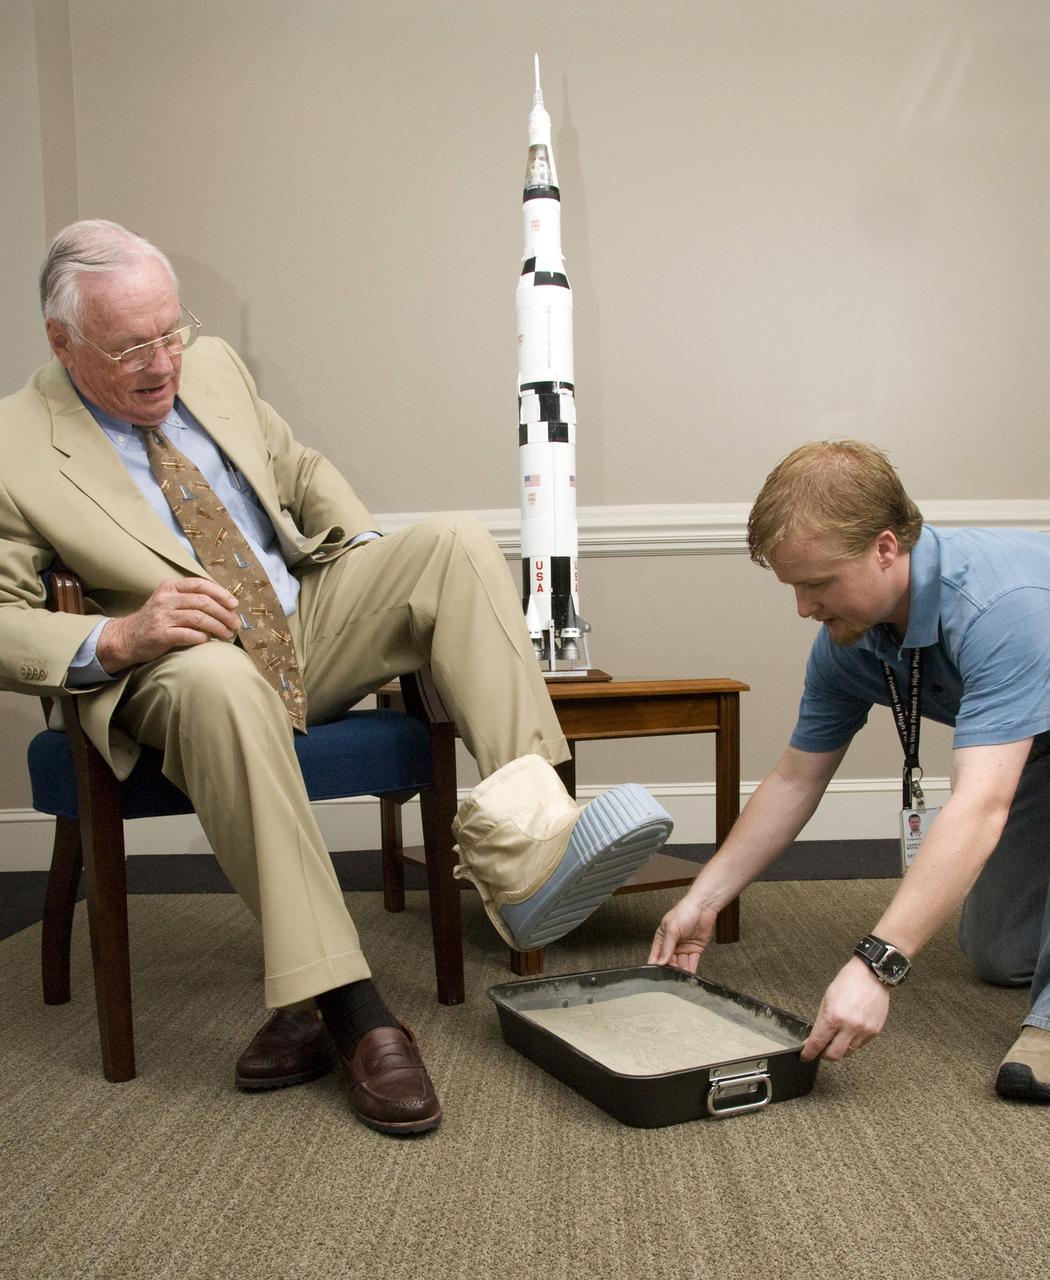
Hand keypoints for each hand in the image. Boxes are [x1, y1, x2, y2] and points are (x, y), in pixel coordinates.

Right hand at [96, 577, 240, 670]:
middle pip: (203, 602)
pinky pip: (188, 634)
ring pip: (199, 618)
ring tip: (227, 634)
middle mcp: (165, 599)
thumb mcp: (169, 601)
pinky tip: (208, 640)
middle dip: (224, 613)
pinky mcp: (160, 635)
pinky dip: (202, 637)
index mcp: (169, 587)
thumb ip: (190, 598)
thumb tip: (225, 604)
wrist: (126, 638)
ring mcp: (162, 617)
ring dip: (218, 627)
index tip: (234, 604)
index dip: (220, 593)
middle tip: (235, 624)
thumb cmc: (155, 620)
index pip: (200, 584)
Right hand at [647, 897, 719, 972]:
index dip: (655, 964)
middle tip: (670, 977)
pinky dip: (691, 969)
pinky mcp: (695, 950)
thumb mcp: (672, 929)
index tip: (655, 974)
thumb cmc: (685, 911)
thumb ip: (666, 947)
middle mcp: (672, 944)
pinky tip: (689, 975)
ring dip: (681, 971)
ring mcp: (684, 947)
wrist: (704, 907)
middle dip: (670, 969)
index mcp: (662, 937)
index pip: (656, 954)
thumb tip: (660, 961)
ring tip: (681, 977)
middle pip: (669, 961)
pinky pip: (692, 962)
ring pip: (681, 964)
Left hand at [800, 956, 890, 1061]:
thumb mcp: (827, 999)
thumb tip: (815, 1037)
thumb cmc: (848, 982)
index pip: (817, 1043)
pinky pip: (861, 1045)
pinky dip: (853, 1041)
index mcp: (834, 1017)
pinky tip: (851, 1030)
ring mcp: (864, 1031)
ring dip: (840, 1048)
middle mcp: (850, 1027)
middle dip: (824, 1055)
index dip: (809, 1053)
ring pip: (849, 1052)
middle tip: (821, 1049)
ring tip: (838, 1036)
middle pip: (834, 1055)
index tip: (805, 1056)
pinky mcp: (875, 1031)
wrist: (871, 974)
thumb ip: (821, 1021)